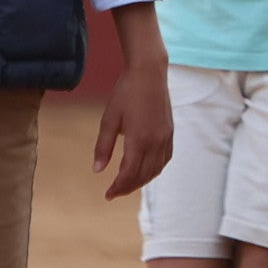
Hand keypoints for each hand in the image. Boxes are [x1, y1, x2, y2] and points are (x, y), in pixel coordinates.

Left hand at [93, 10, 174, 198]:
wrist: (149, 73)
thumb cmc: (125, 93)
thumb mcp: (109, 119)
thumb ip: (103, 147)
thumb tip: (97, 171)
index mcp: (139, 139)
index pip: (129, 173)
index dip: (118, 187)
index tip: (107, 195)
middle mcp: (155, 141)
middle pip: (143, 175)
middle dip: (128, 187)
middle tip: (113, 193)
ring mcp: (165, 137)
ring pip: (156, 169)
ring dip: (141, 181)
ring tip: (127, 184)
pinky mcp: (170, 132)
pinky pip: (165, 159)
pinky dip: (155, 170)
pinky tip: (145, 170)